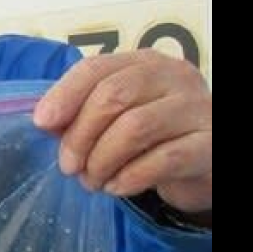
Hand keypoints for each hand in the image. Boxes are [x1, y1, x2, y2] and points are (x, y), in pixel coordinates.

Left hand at [33, 50, 211, 214]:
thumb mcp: (118, 119)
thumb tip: (46, 121)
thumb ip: (83, 114)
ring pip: (136, 127)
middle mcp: (174, 77)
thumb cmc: (156, 138)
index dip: (64, 95)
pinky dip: (130, 177)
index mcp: (145, 63)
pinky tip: (116, 188)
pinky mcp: (209, 144)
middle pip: (114, 95)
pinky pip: (164, 159)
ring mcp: (197, 108)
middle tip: (69, 167)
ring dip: (102, 160)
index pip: (96, 68)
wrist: (207, 164)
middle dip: (80, 136)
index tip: (42, 123)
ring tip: (92, 181)